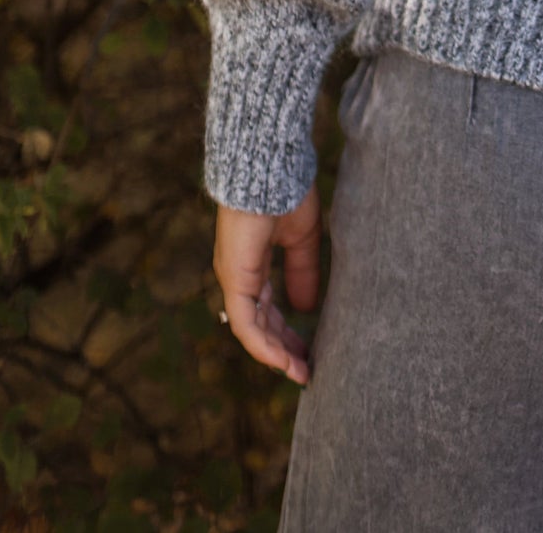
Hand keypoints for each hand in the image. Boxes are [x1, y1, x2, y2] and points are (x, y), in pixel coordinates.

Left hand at [213, 184, 321, 385]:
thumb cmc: (285, 193)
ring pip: (252, 330)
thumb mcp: (302, 239)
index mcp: (252, 265)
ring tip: (301, 372)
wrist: (270, 169)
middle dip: (284, 349)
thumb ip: (302, 272)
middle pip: (260, 325)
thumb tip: (306, 307)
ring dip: (276, 354)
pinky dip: (264, 345)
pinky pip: (246, 324)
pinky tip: (284, 360)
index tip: (309, 351)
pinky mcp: (234, 280)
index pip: (267, 310)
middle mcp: (239, 276)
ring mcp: (234, 279)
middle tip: (308, 369)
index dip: (286, 333)